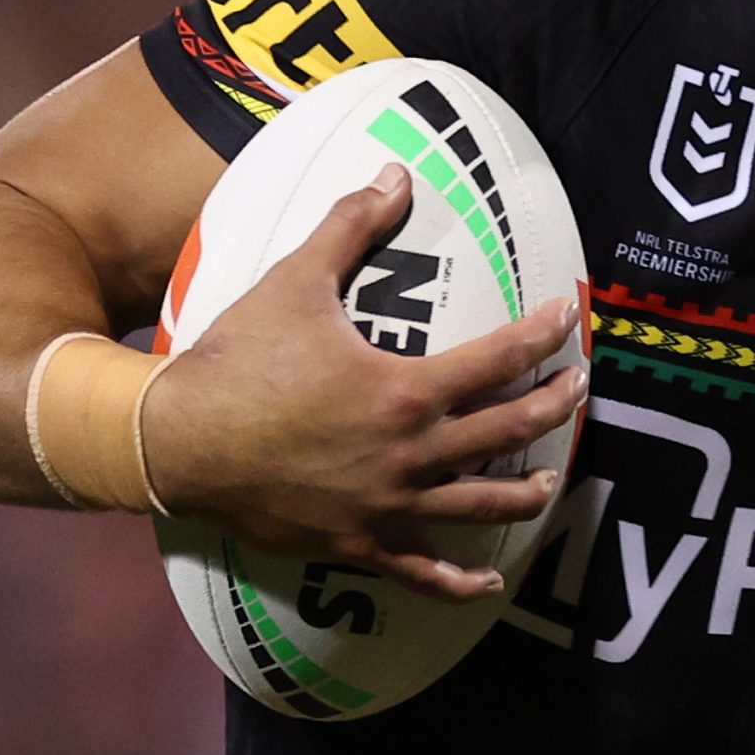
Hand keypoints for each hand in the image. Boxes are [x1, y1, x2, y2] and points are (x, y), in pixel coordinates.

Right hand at [140, 163, 586, 603]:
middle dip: (555, 406)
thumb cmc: (238, 359)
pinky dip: (458, 580)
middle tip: (580, 387)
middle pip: (508, 431)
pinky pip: (419, 571)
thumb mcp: (295, 280)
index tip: (569, 317)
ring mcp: (385, 506)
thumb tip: (395, 172)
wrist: (175, 442)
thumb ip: (351, 225)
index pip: (501, 359)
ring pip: (479, 505)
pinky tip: (486, 582)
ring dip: (525, 493)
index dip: (544, 334)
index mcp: (404, 390)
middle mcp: (409, 454)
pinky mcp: (355, 544)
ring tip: (552, 481)